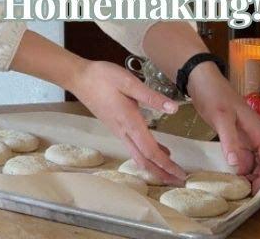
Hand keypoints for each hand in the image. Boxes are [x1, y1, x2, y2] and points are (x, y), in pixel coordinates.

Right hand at [69, 61, 186, 184]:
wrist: (78, 77)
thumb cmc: (102, 77)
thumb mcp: (128, 82)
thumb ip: (151, 97)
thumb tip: (174, 109)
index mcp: (130, 122)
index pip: (150, 151)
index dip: (166, 165)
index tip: (181, 175)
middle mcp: (123, 131)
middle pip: (143, 160)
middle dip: (162, 173)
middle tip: (179, 182)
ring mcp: (118, 131)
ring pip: (138, 155)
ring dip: (155, 166)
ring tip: (171, 171)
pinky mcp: (115, 127)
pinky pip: (133, 147)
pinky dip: (147, 154)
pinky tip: (158, 150)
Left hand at [185, 62, 259, 191]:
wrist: (201, 78)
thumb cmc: (214, 94)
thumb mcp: (221, 117)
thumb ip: (230, 141)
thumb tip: (237, 165)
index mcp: (258, 130)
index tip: (256, 190)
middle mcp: (255, 134)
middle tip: (246, 192)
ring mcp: (244, 135)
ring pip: (254, 159)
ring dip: (249, 172)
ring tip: (238, 187)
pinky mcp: (234, 134)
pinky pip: (242, 153)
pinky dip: (239, 164)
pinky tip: (230, 173)